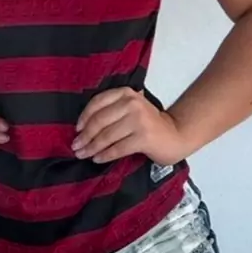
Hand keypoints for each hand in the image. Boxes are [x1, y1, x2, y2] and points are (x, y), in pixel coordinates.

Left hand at [72, 88, 187, 164]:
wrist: (175, 135)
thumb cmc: (149, 124)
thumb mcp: (131, 109)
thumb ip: (112, 110)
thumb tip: (82, 127)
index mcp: (126, 93)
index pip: (98, 102)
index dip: (84, 117)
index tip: (77, 130)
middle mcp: (132, 103)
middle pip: (100, 121)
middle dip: (85, 136)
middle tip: (76, 146)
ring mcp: (139, 120)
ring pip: (107, 136)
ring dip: (92, 147)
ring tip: (83, 154)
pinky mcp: (143, 137)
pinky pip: (117, 148)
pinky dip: (105, 155)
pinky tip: (97, 159)